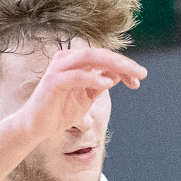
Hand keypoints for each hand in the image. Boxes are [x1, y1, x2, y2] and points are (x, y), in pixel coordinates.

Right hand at [12, 46, 145, 142]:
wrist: (37, 126)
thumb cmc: (61, 110)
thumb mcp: (88, 96)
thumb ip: (101, 83)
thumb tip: (118, 74)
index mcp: (75, 60)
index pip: (103, 56)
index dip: (124, 65)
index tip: (140, 78)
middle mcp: (66, 59)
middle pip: (99, 53)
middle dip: (123, 62)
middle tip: (142, 73)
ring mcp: (58, 69)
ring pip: (89, 58)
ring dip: (113, 65)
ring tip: (131, 75)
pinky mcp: (52, 82)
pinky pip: (76, 76)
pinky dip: (92, 78)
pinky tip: (107, 84)